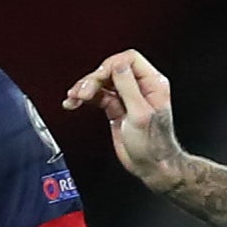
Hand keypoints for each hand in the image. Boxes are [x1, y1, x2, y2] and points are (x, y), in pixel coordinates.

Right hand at [60, 49, 185, 192]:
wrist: (151, 167)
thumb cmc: (153, 146)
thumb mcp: (140, 114)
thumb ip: (128, 87)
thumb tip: (118, 64)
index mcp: (152, 84)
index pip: (128, 60)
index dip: (110, 65)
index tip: (98, 79)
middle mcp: (140, 87)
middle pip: (111, 69)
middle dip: (94, 79)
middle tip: (82, 93)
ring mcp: (127, 97)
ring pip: (102, 82)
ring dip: (85, 88)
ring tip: (73, 98)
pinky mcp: (116, 108)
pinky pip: (98, 96)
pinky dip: (85, 98)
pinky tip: (73, 103)